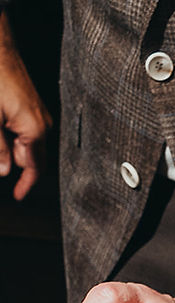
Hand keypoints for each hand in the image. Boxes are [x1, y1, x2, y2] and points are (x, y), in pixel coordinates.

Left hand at [0, 13, 51, 200]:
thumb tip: (4, 171)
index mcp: (35, 130)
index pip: (34, 168)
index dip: (26, 185)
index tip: (18, 196)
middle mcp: (42, 123)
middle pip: (30, 158)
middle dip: (14, 164)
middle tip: (1, 164)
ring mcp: (38, 114)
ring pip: (25, 143)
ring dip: (10, 148)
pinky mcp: (30, 106)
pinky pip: (24, 129)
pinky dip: (10, 135)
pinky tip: (0, 129)